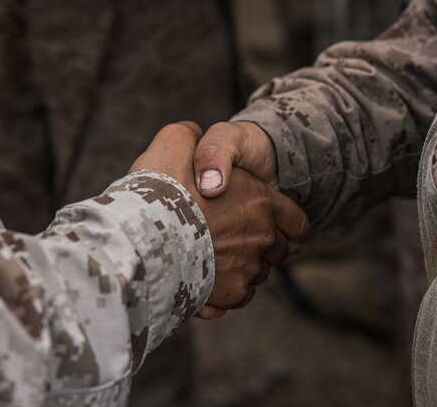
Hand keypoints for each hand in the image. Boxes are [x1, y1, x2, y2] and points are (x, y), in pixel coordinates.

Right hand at [130, 122, 307, 316]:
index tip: (262, 221)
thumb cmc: (160, 187)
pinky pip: (237, 297)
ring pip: (255, 273)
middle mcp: (262, 237)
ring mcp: (248, 268)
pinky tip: (202, 281)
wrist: (142, 234)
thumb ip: (195, 140)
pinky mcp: (230, 295)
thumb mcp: (176, 142)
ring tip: (208, 259)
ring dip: (239, 268)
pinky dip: (224, 292)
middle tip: (226, 238)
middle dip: (257, 245)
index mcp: (260, 200)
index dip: (280, 220)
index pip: (294, 220)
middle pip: (276, 250)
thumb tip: (198, 142)